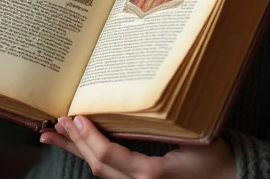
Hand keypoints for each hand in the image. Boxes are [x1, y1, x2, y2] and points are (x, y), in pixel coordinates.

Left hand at [40, 116, 235, 178]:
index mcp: (152, 175)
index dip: (88, 138)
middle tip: (54, 124)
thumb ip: (159, 125)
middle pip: (98, 167)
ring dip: (77, 152)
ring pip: (102, 173)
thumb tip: (129, 99)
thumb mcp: (189, 136)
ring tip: (54, 136)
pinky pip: (112, 174)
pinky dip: (94, 159)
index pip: (109, 156)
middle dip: (74, 144)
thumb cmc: (215, 157)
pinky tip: (80, 147)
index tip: (74, 118)